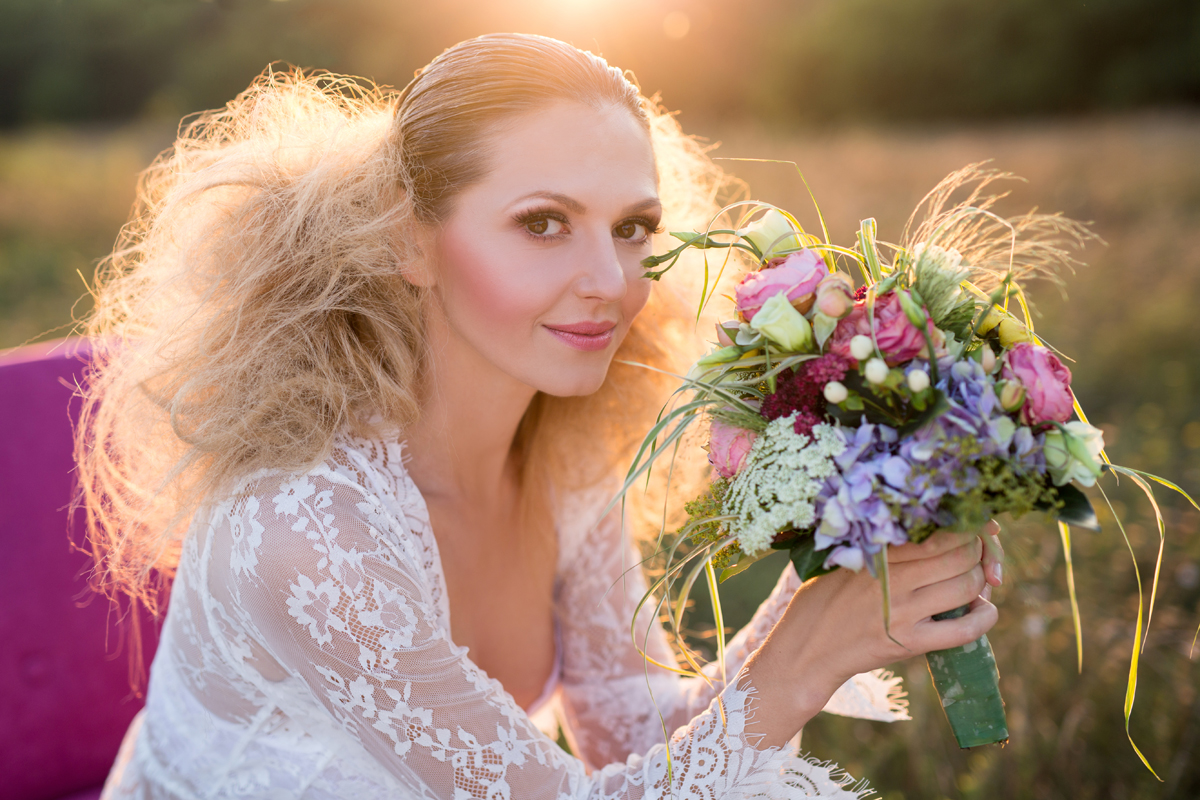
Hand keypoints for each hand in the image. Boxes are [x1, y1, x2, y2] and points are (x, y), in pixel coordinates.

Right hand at [740, 521, 1002, 747]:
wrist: (805, 652)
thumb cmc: (820, 603)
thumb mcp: (843, 563)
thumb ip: (879, 550)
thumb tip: (926, 533)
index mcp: (876, 554)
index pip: (936, 532)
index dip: (964, 529)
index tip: (969, 530)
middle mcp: (892, 579)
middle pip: (958, 555)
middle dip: (977, 553)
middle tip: (976, 556)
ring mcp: (901, 612)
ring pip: (965, 586)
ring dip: (980, 582)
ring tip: (976, 583)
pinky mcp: (908, 643)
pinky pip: (963, 629)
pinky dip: (984, 617)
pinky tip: (984, 611)